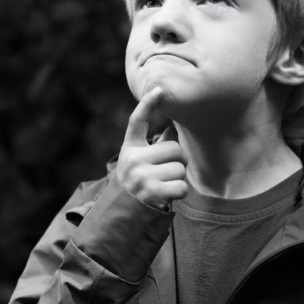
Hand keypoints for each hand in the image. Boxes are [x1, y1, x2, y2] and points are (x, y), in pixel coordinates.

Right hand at [115, 87, 187, 209]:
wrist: (122, 215)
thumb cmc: (137, 184)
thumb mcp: (140, 162)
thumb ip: (155, 146)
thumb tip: (174, 127)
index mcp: (130, 149)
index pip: (138, 121)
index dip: (149, 103)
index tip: (159, 89)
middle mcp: (133, 160)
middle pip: (174, 149)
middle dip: (177, 161)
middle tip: (165, 172)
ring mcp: (142, 176)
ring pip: (180, 168)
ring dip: (177, 178)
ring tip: (162, 185)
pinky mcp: (152, 192)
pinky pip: (181, 186)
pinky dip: (179, 192)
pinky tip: (166, 196)